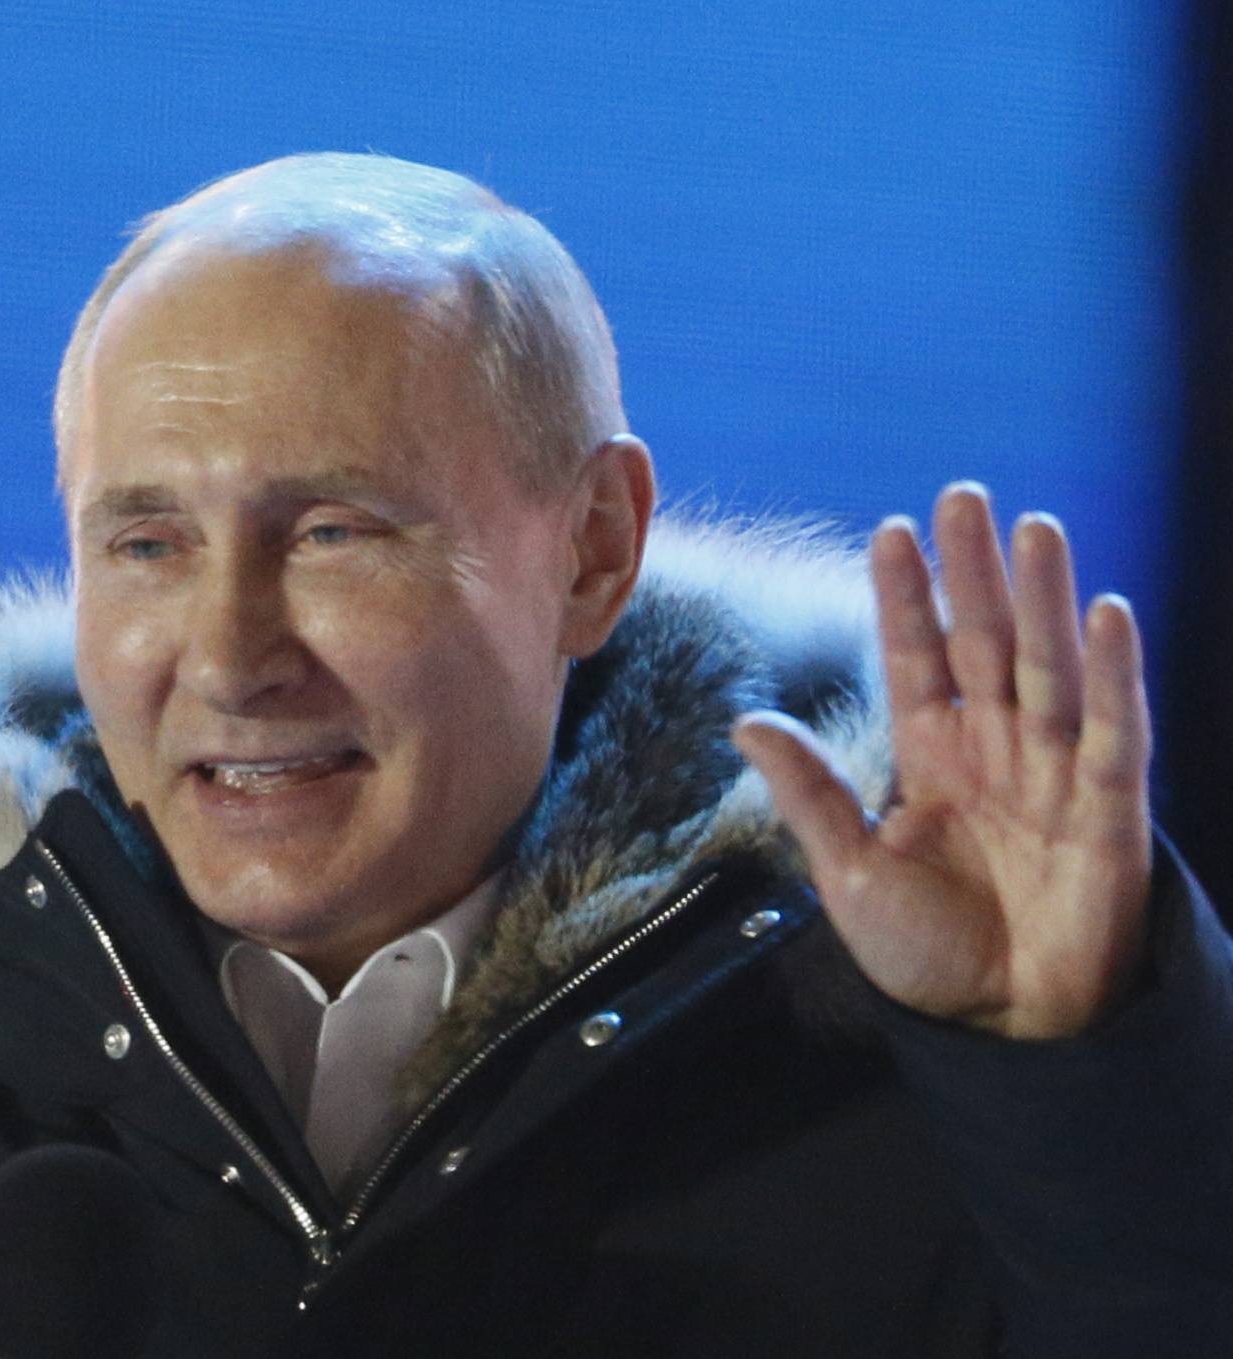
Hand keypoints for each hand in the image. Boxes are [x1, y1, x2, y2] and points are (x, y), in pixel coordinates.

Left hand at [732, 483, 1152, 1038]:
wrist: (1003, 1030)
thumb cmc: (926, 954)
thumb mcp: (850, 873)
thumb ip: (810, 795)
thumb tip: (745, 720)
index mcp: (931, 759)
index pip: (915, 660)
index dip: (905, 598)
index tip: (889, 531)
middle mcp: (996, 751)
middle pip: (986, 644)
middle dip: (974, 572)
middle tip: (963, 495)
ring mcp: (1056, 775)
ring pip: (1050, 669)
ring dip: (1043, 599)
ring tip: (1034, 527)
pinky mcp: (1110, 813)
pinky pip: (1116, 733)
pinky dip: (1113, 676)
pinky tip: (1103, 614)